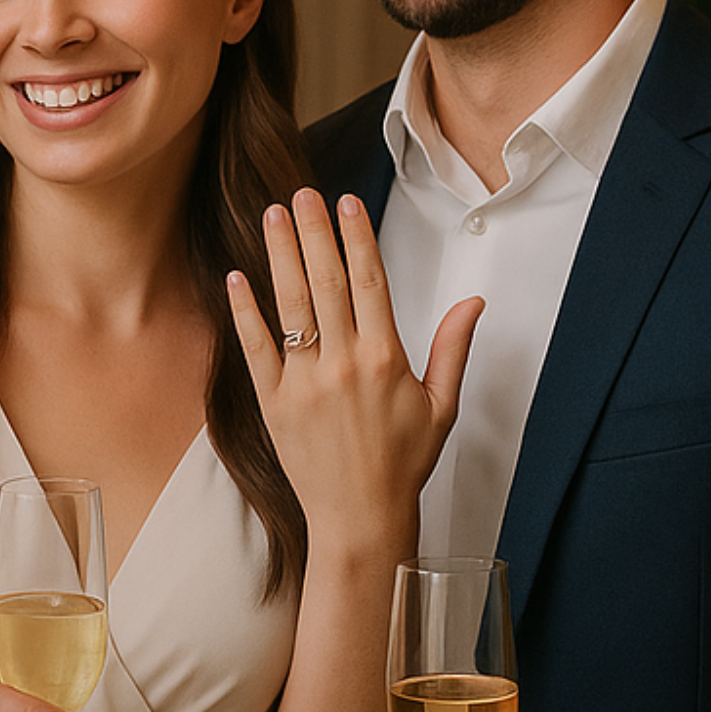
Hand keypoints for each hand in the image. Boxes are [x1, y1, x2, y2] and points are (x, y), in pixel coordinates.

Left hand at [227, 189, 481, 542]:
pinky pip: (256, 348)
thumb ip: (453, 348)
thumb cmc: (403, 464)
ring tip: (273, 215)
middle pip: (327, 282)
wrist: (361, 517)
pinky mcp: (274, 403)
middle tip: (303, 194)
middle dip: (314, 232)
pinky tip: (237, 278)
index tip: (347, 203)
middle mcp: (344, 365)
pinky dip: (245, 312)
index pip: (370, 282)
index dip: (357, 238)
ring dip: (280, 256)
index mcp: (386, 359)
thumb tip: (473, 302)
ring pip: (291, 306)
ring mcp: (305, 383)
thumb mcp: (442, 406)